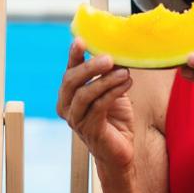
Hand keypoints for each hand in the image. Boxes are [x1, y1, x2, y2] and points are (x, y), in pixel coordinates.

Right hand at [56, 38, 135, 177]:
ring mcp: (76, 120)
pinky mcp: (89, 130)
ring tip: (124, 71)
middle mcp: (67, 107)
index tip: (81, 40)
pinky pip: (99, 106)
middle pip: (71, 81)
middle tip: (108, 57)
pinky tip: (127, 82)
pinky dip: (113, 92)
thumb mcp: (110, 91)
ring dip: (105, 80)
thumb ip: (108, 74)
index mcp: (68, 95)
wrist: (120, 152)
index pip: (69, 71)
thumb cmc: (115, 120)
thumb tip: (118, 50)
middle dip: (89, 67)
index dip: (73, 56)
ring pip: (84, 94)